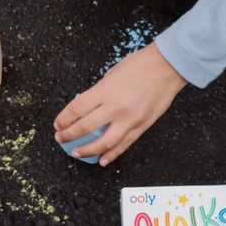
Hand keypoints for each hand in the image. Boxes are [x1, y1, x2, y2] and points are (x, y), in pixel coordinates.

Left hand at [53, 43, 186, 165]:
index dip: (64, 119)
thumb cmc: (140, 64)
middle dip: (69, 136)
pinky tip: (102, 160)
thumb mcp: (112, 73)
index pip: (77, 109)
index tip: (57, 124)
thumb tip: (88, 107)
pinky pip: (124, 144)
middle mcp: (116, 107)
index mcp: (106, 90)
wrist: (168, 67)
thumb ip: (100, 92)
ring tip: (76, 153)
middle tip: (61, 139)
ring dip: (87, 150)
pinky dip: (112, 154)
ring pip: (105, 143)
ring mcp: (130, 119)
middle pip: (86, 128)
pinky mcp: (142, 126)